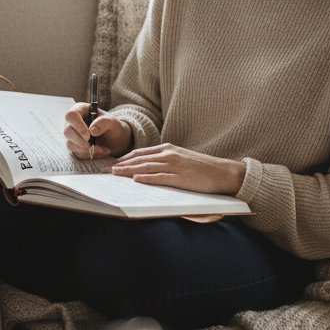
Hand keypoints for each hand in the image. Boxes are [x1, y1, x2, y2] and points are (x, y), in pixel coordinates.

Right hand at [64, 102, 132, 159]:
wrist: (115, 140)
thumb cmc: (112, 127)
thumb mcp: (112, 122)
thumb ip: (103, 122)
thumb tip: (92, 130)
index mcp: (80, 110)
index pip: (71, 115)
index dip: (78, 126)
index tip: (88, 135)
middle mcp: (73, 123)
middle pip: (67, 131)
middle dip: (80, 141)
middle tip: (92, 145)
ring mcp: (72, 136)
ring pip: (70, 144)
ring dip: (87, 150)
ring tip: (105, 149)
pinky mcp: (75, 147)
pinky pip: (77, 153)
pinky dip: (90, 155)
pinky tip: (102, 152)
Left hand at [109, 143, 244, 195]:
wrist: (222, 172)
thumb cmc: (202, 168)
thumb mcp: (181, 159)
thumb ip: (165, 161)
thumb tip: (147, 168)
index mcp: (168, 149)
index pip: (140, 152)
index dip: (124, 158)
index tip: (112, 163)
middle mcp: (169, 154)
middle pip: (139, 159)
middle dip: (121, 164)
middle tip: (106, 170)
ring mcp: (174, 165)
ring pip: (146, 167)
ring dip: (128, 171)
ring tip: (115, 174)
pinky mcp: (181, 177)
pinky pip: (160, 177)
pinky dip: (147, 178)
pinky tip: (136, 179)